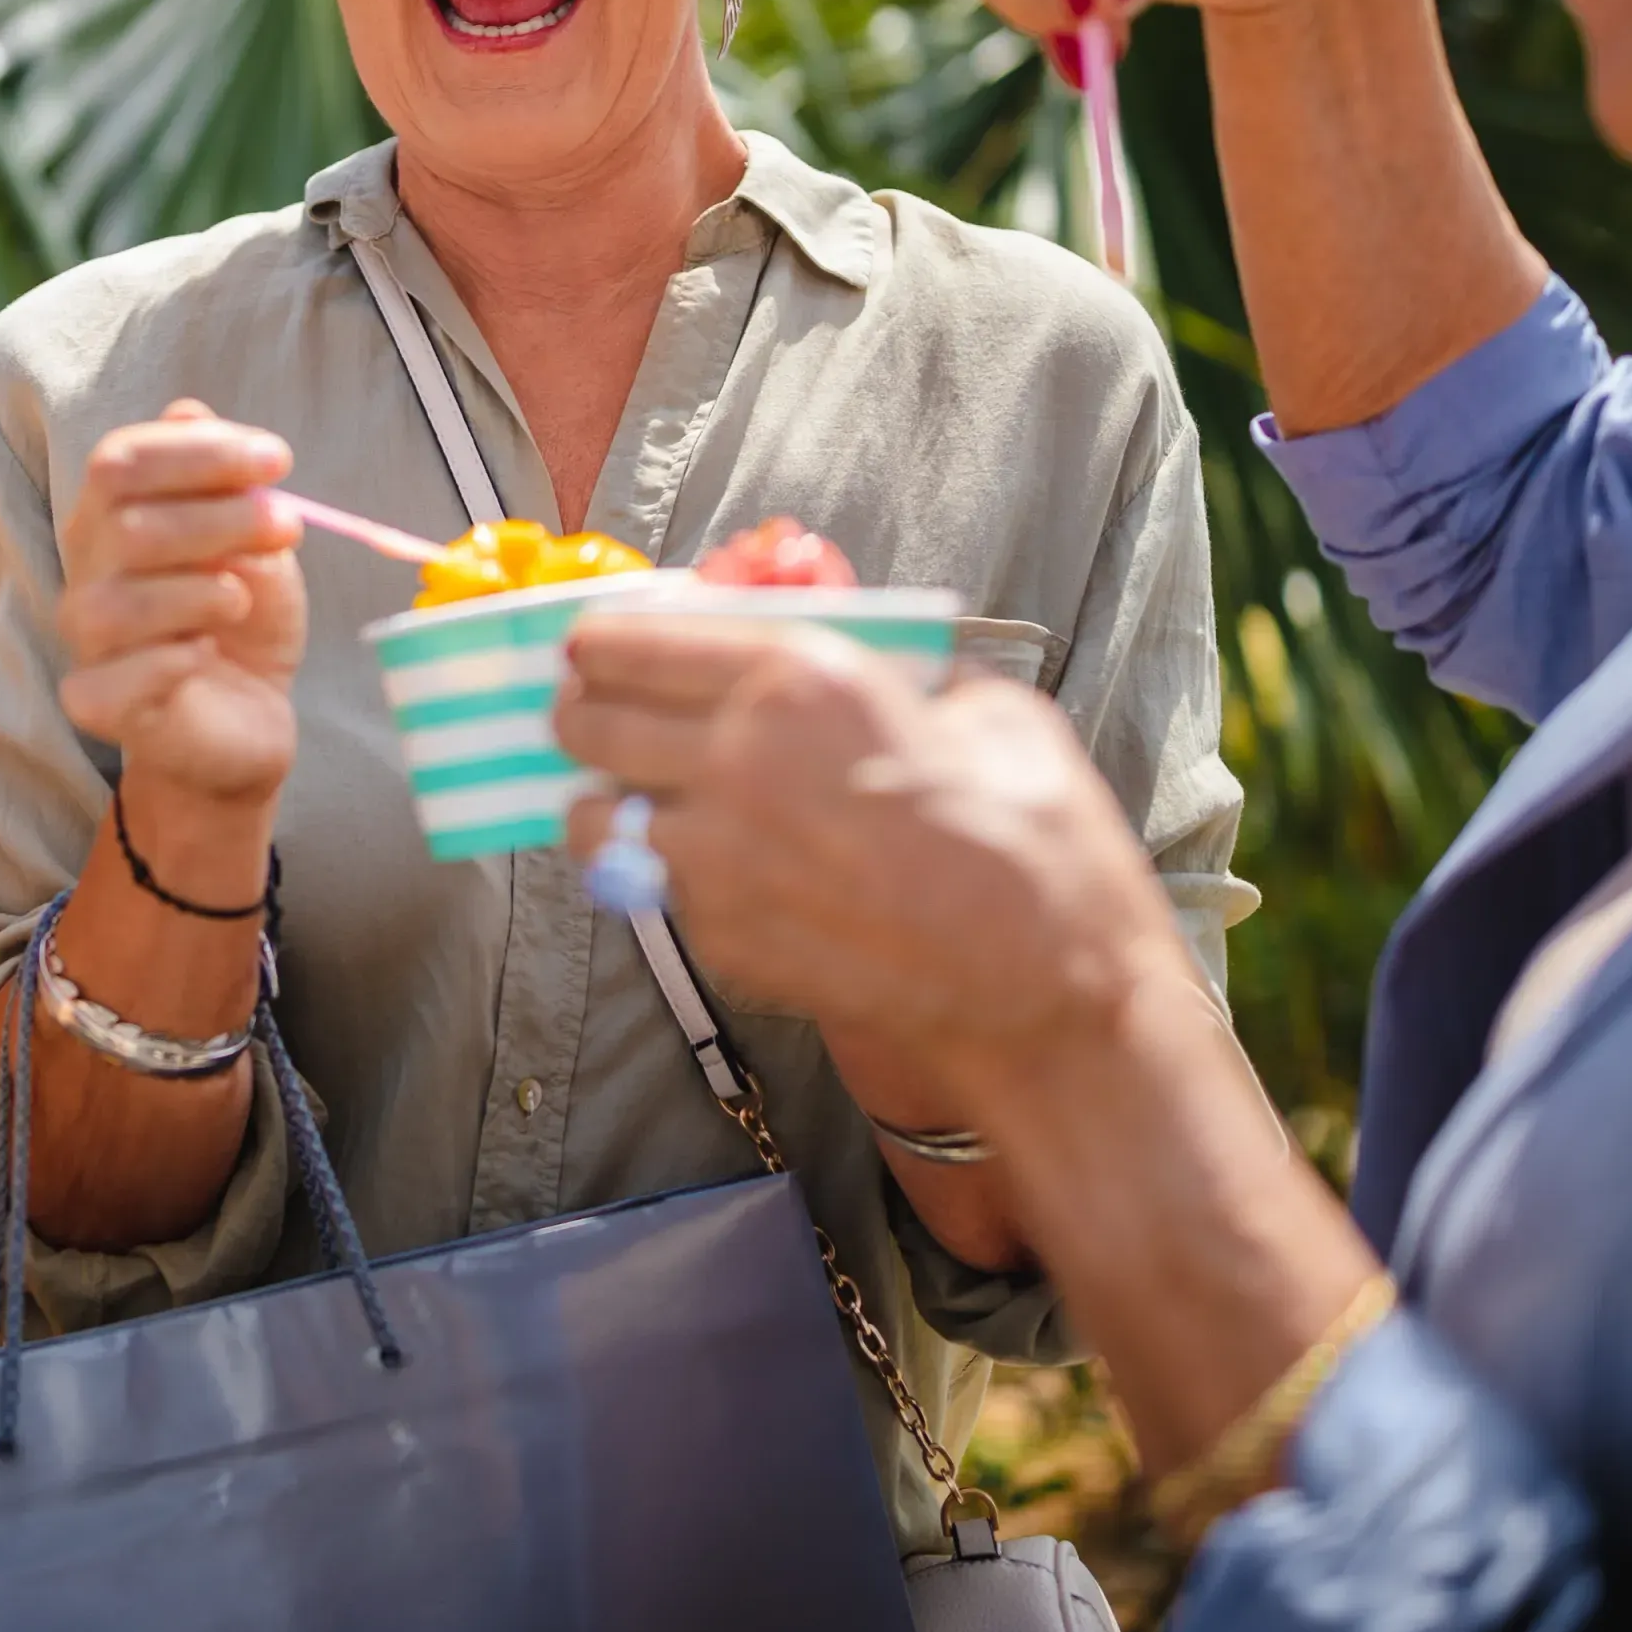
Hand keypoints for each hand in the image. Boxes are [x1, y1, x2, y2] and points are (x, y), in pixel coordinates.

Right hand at [53, 400, 304, 813]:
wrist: (247, 714)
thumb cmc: (241, 615)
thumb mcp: (252, 537)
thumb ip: (220, 480)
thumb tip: (188, 410)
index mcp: (112, 517)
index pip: (122, 461)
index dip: (199, 453)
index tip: (277, 460)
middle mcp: (87, 572)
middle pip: (127, 526)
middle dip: (221, 518)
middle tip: (286, 528)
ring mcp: (87, 641)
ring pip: (117, 605)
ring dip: (200, 592)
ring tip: (242, 599)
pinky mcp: (99, 705)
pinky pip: (115, 679)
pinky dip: (171, 659)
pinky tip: (206, 653)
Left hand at [553, 612, 1173, 1066]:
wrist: (1048, 989)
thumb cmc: (1034, 836)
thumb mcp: (978, 703)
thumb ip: (885, 667)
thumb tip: (836, 651)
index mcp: (796, 680)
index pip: (627, 643)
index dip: (600, 644)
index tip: (596, 649)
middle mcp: (735, 762)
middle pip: (583, 723)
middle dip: (584, 713)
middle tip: (600, 715)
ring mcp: (716, 862)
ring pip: (587, 816)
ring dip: (607, 801)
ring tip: (645, 799)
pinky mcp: (720, 940)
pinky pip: (651, 888)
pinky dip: (663, 872)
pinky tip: (716, 867)